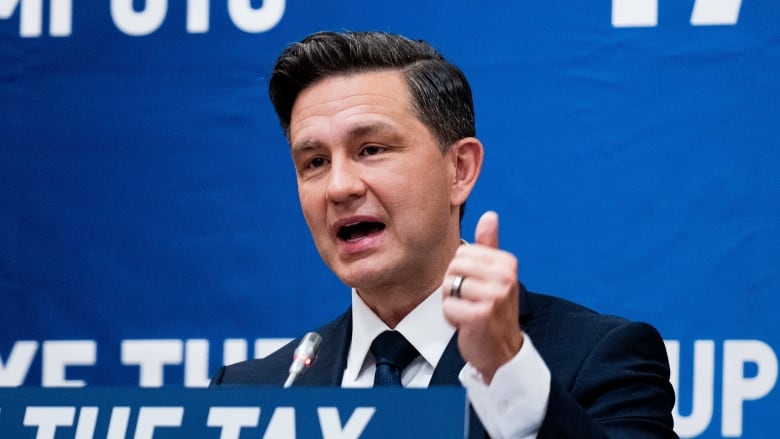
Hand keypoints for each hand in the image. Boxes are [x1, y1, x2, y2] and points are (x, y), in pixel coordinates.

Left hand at [442, 211, 523, 382]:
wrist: (502, 351)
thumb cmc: (494, 311)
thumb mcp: (495, 275)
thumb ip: (490, 244)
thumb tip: (489, 215)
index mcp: (507, 262)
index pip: (462, 252)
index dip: (461, 272)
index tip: (476, 288)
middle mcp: (504, 277)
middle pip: (453, 267)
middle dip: (454, 287)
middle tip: (471, 302)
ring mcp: (495, 296)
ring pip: (448, 286)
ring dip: (453, 303)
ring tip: (469, 312)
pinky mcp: (481, 315)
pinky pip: (448, 307)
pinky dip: (452, 319)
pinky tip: (466, 324)